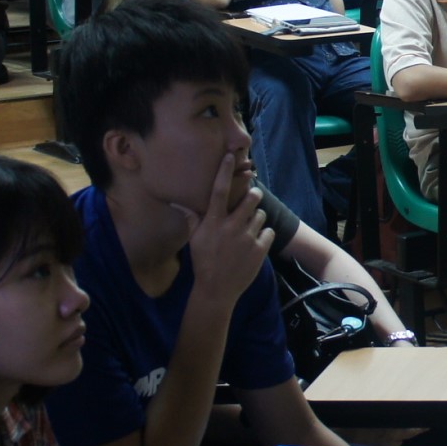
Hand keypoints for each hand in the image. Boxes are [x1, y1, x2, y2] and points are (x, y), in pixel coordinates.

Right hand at [180, 154, 272, 303]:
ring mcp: (247, 238)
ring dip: (256, 218)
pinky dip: (264, 235)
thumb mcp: (195, 240)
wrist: (217, 290)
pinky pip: (269, 231)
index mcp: (213, 223)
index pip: (219, 191)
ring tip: (247, 229)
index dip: (224, 172)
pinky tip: (254, 243)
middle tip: (250, 199)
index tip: (230, 155)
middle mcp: (231, 227)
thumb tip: (178, 202)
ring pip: (261, 215)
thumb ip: (193, 219)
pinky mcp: (260, 249)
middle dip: (253, 195)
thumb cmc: (204, 262)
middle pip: (250, 198)